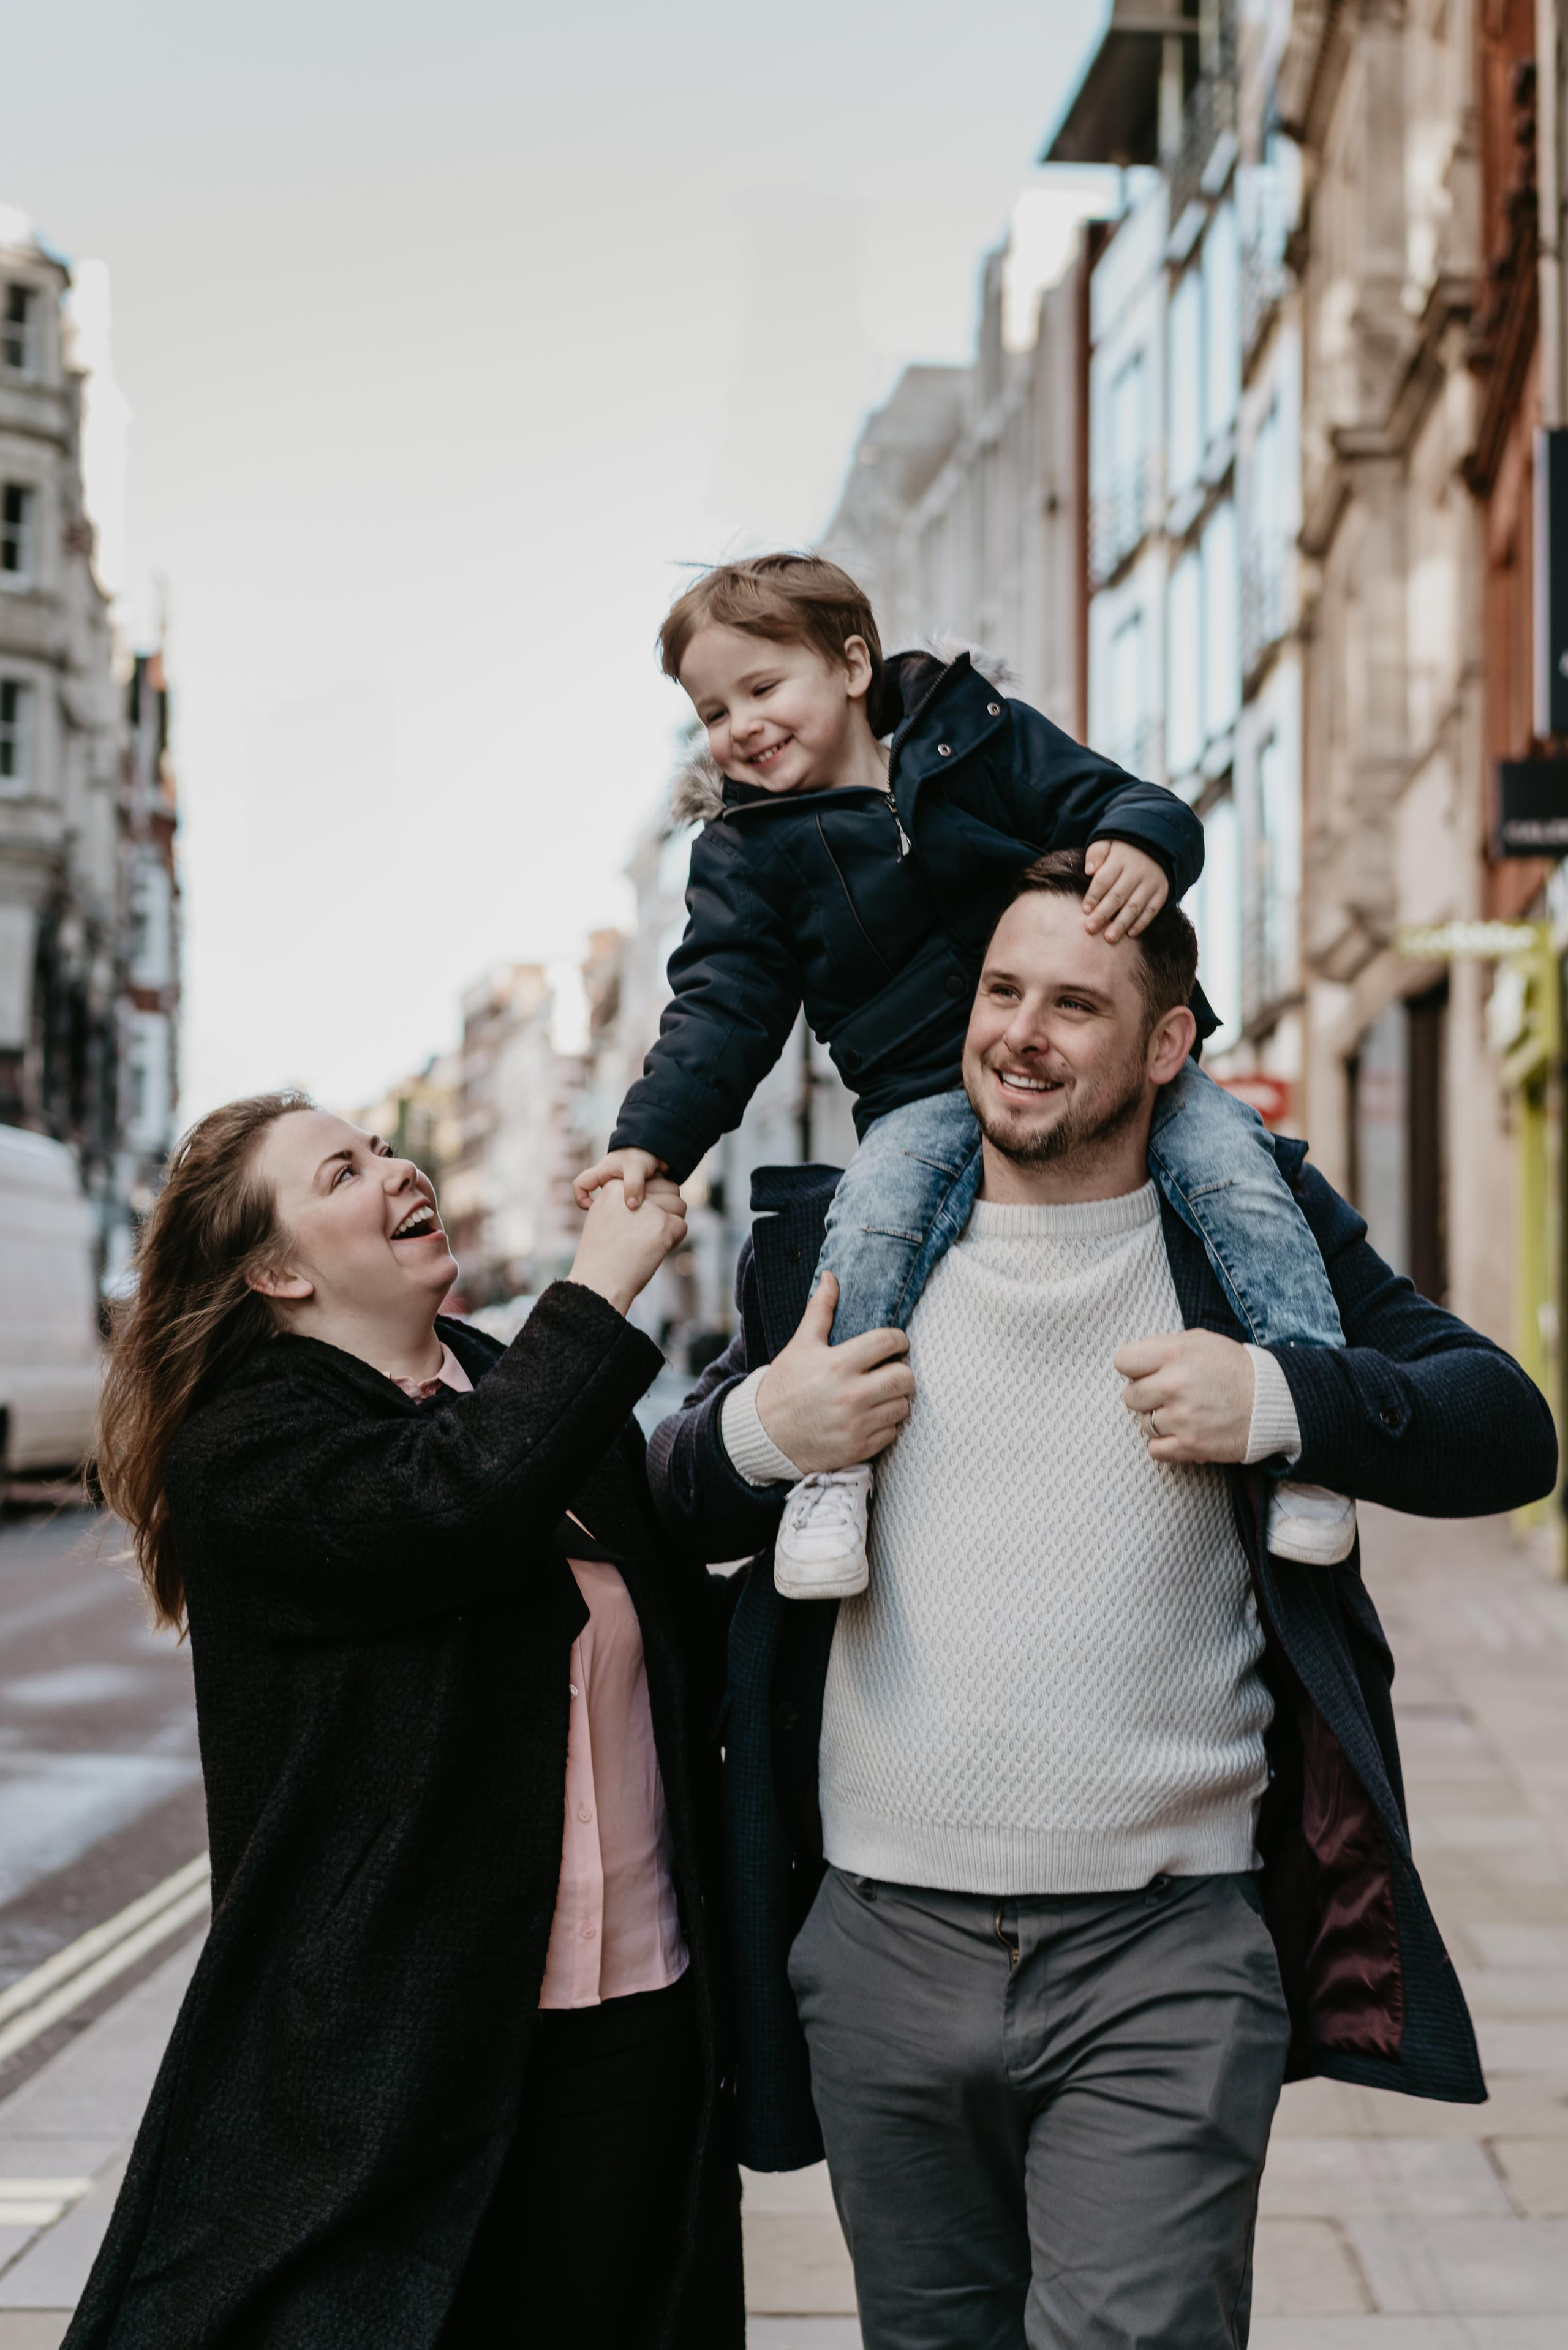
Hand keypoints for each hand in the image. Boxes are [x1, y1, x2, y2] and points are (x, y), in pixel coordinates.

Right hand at [568, 1177, 686, 1316]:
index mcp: (613, 1186)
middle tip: (651, 1231)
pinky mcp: (662, 1226)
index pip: (649, 1181)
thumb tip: (654, 1196)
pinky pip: (682, 1226)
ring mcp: (649, 1209)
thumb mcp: (604, 1217)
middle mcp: (631, 1192)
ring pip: (679, 1205)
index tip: (638, 1221)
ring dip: (672, 1223)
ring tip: (653, 1241)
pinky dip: (675, 1240)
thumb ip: (624, 1201)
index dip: (651, 1201)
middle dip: (667, 1209)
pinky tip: (657, 1250)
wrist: (599, 1282)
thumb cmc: (600, 1256)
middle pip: (668, 1189)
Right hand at [573, 1146, 666, 1211]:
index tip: (595, 1207)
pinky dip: (634, 1208)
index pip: (580, 1185)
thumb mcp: (636, 1167)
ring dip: (622, 1210)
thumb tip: (631, 1206)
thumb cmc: (642, 1153)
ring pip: (613, 1203)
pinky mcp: (631, 1191)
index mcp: (601, 1172)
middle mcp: (607, 1180)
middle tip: (619, 1219)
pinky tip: (646, 1212)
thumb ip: (633, 1185)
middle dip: (605, 1210)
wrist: (658, 1147)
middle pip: (597, 1199)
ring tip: (635, 1216)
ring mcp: (618, 1186)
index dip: (581, 1199)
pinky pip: (627, 1203)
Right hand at [754, 1275, 913, 1474]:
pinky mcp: (858, 1448)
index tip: (894, 1344)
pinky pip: (892, 1432)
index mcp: (838, 1363)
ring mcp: (856, 1425)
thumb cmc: (784, 1384)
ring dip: (894, 1398)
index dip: (898, 1339)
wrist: (763, 1434)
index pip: (889, 1342)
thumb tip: (830, 1276)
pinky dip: (885, 1424)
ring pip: (903, 1406)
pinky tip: (869, 1416)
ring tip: (878, 1393)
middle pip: (905, 1377)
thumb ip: (821, 1310)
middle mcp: (851, 1395)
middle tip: (889, 1369)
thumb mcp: (801, 1344)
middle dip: (900, 1370)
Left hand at [1083, 841, 1168, 940]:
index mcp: (1120, 859)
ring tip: (1109, 938)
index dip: (1094, 895)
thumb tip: (1089, 870)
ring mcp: (1151, 883)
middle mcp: (1137, 872)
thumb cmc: (1122, 850)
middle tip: (1090, 928)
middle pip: (1117, 896)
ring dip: (1122, 923)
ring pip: (1135, 906)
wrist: (1156, 845)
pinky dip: (1142, 923)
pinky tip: (1130, 934)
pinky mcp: (1161, 892)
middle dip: (1103, 914)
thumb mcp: (1107, 843)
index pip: (1104, 879)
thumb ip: (1096, 853)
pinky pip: (1152, 910)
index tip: (1084, 910)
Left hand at [1114, 1329, 1255, 1462]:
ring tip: (1184, 1412)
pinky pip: (1154, 1450)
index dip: (1133, 1368)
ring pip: (1143, 1424)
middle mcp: (1175, 1384)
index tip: (1146, 1372)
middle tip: (1168, 1394)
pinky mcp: (1191, 1445)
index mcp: (1175, 1353)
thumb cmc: (1232, 1368)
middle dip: (1145, 1396)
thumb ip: (1163, 1347)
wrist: (1271, 1401)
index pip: (1123, 1361)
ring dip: (1159, 1420)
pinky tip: (1182, 1433)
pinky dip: (1165, 1444)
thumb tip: (1133, 1363)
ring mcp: (1182, 1417)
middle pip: (1129, 1396)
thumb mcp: (1200, 1341)